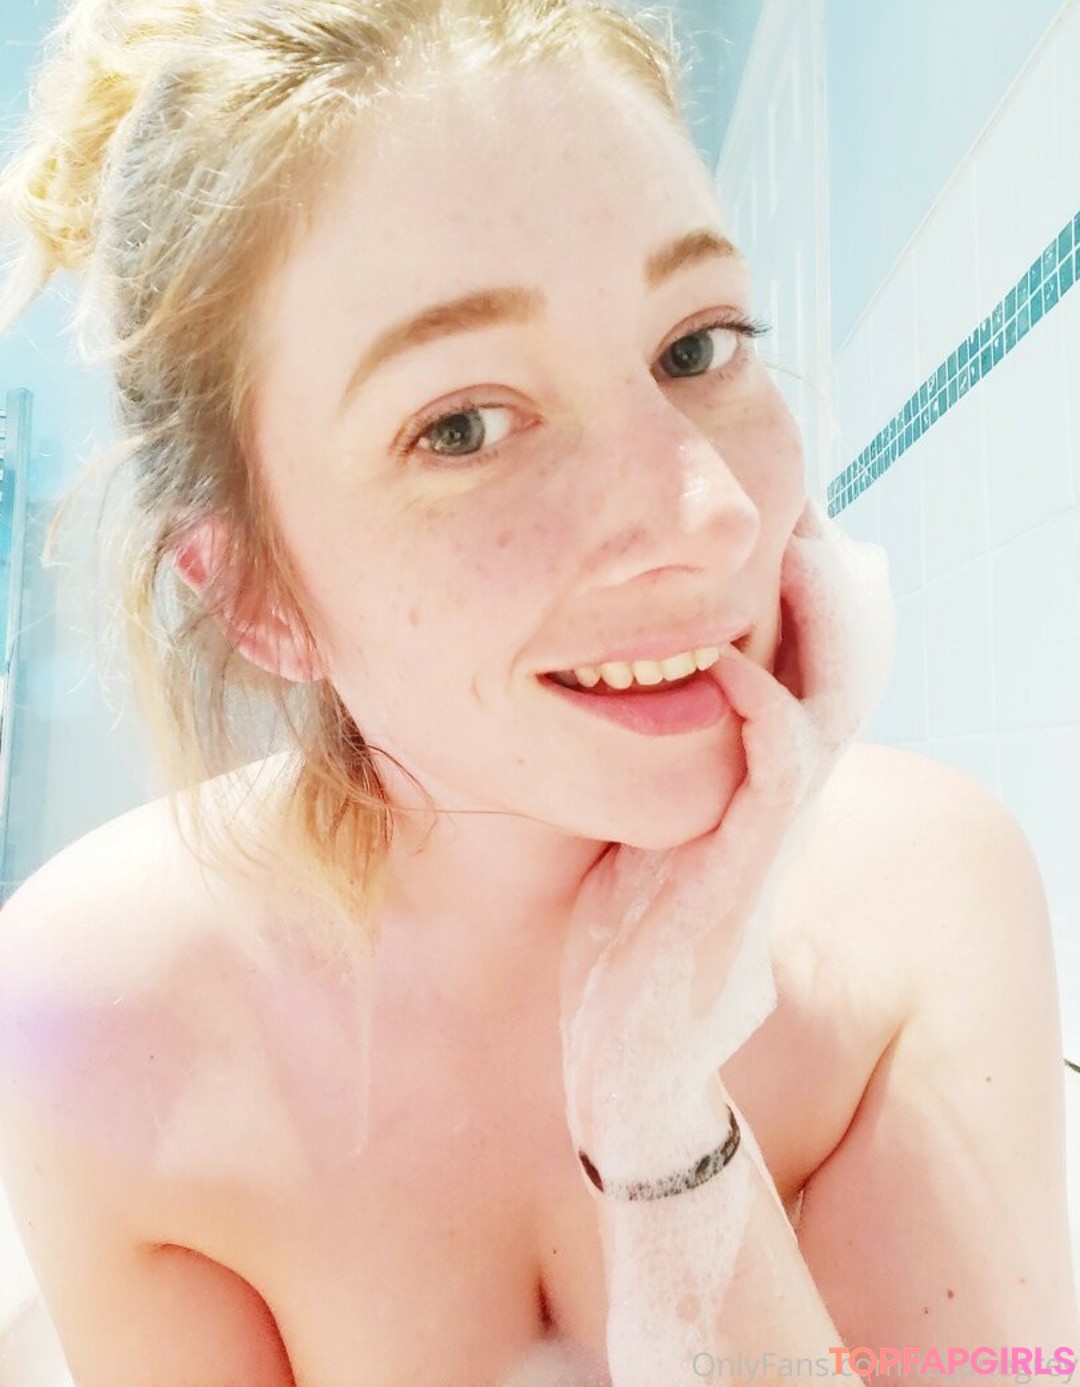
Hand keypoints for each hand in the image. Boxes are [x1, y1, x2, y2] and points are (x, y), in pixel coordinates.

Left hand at [559, 499, 894, 1174]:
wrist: (630, 1045)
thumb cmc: (622, 932)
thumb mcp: (637, 818)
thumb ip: (642, 755)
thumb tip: (597, 686)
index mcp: (757, 771)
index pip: (805, 653)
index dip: (802, 583)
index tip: (768, 516)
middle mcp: (780, 787)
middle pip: (840, 655)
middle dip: (825, 574)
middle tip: (801, 502)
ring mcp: (771, 821)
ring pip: (834, 690)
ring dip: (820, 611)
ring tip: (796, 538)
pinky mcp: (748, 857)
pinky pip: (783, 758)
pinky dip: (764, 700)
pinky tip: (726, 660)